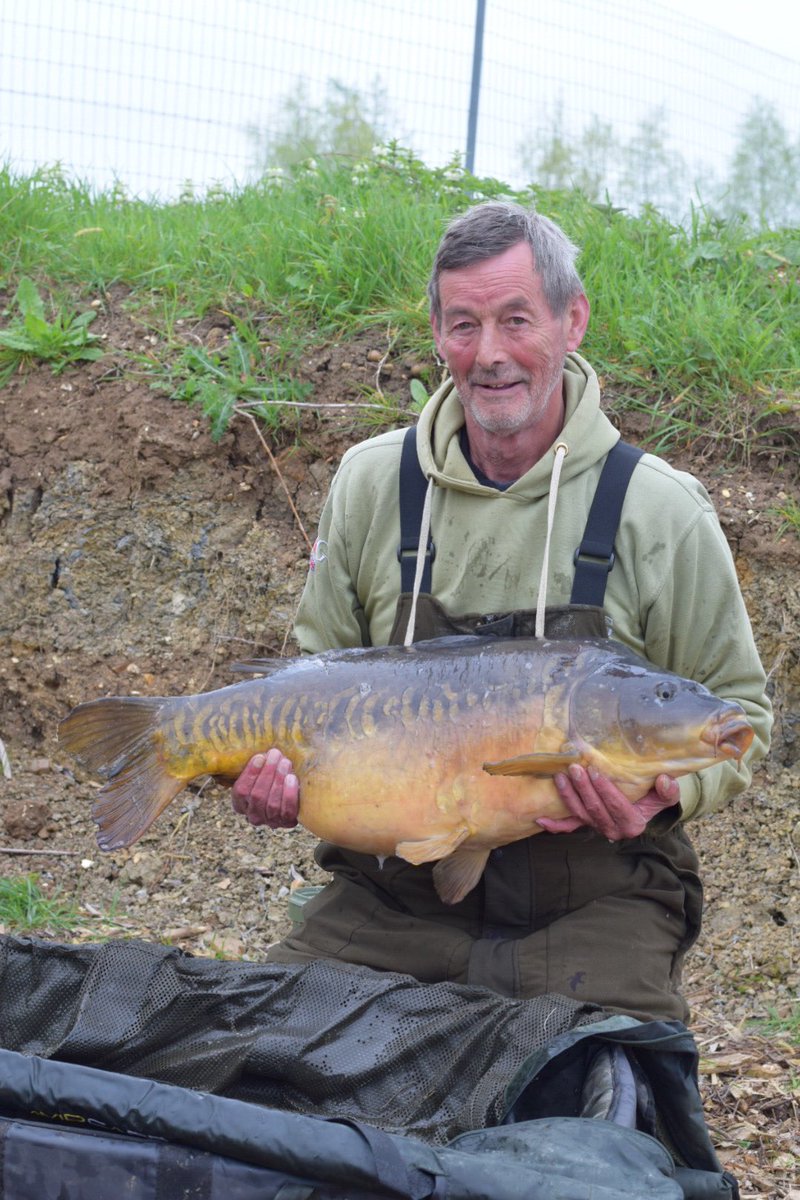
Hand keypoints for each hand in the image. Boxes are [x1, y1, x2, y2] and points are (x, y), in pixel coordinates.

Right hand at [230, 749, 299, 828]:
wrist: (292, 797)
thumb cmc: (272, 779)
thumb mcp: (260, 774)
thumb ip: (259, 765)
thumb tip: (263, 752)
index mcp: (240, 803)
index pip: (240, 791)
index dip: (250, 773)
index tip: (260, 756)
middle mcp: (253, 815)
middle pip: (257, 796)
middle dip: (267, 773)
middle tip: (275, 755)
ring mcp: (270, 821)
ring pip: (272, 804)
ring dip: (279, 780)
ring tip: (285, 763)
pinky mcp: (287, 822)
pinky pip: (288, 811)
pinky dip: (289, 794)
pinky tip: (292, 778)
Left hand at [536, 766, 679, 838]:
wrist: (643, 809)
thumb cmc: (652, 797)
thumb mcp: (664, 795)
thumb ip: (668, 791)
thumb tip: (664, 780)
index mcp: (632, 823)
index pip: (617, 806)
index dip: (605, 790)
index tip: (596, 772)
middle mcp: (613, 830)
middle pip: (595, 810)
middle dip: (583, 789)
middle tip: (574, 768)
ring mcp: (597, 828)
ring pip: (579, 814)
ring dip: (568, 796)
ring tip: (560, 777)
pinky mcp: (585, 824)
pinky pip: (568, 827)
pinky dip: (554, 825)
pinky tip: (540, 819)